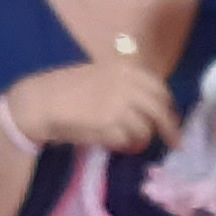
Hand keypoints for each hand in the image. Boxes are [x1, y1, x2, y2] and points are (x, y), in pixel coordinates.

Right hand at [0, 60, 178, 157]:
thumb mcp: (101, 74)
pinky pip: (128, 141)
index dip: (168, 106)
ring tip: (133, 144)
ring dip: (142, 139)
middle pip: (160, 111)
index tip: (170, 117)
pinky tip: (118, 145)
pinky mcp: (109, 126)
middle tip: (175, 143)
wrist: (41, 101)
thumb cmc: (66, 88)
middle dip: (170, 129)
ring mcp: (119, 106)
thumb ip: (125, 84)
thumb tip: (149, 102)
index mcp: (126, 69)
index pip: (160, 89)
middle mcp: (127, 85)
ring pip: (146, 129)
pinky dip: (126, 146)